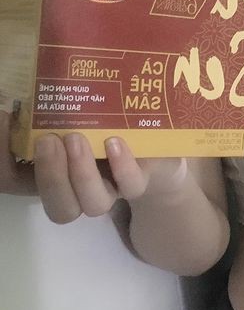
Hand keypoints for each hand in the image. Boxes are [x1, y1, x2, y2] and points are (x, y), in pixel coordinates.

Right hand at [0, 114, 186, 223]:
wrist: (161, 140)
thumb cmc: (108, 119)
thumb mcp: (76, 112)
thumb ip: (47, 110)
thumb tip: (15, 101)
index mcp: (57, 173)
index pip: (18, 183)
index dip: (6, 165)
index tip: (4, 124)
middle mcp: (83, 188)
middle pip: (60, 207)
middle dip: (51, 176)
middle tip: (49, 140)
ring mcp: (114, 187)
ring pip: (93, 204)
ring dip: (81, 174)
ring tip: (77, 139)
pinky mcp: (143, 176)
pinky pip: (131, 183)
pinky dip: (122, 166)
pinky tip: (115, 143)